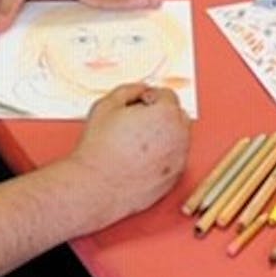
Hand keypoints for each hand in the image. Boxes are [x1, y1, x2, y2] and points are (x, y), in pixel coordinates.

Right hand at [66, 83, 190, 225]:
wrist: (96, 186)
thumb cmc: (100, 149)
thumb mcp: (106, 106)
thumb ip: (128, 90)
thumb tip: (139, 90)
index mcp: (166, 114)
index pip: (168, 95)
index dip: (150, 97)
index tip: (137, 104)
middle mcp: (179, 136)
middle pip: (179, 115)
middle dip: (162, 114)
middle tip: (137, 121)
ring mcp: (179, 159)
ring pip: (179, 138)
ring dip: (164, 135)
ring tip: (136, 142)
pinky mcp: (174, 178)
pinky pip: (174, 159)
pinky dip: (163, 155)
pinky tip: (140, 158)